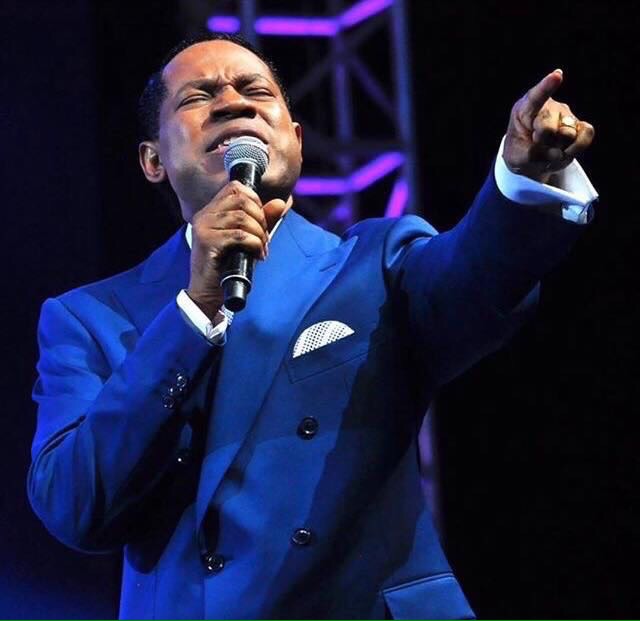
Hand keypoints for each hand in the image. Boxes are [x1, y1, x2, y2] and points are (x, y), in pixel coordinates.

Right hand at [187, 181, 285, 318]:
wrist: (207, 292)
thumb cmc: (227, 265)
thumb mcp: (247, 239)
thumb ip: (262, 219)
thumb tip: (280, 202)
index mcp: (211, 210)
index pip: (236, 187)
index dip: (255, 200)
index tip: (262, 221)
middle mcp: (205, 215)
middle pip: (241, 199)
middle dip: (261, 218)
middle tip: (263, 238)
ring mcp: (204, 227)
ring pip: (242, 217)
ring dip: (259, 234)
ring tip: (260, 249)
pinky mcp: (207, 242)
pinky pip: (239, 235)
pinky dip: (254, 244)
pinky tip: (256, 255)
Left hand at [503, 69, 594, 182]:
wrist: (532, 160)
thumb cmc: (521, 152)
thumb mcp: (516, 157)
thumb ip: (531, 154)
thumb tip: (557, 153)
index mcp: (525, 109)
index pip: (535, 97)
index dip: (546, 86)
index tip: (557, 75)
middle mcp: (548, 107)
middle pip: (548, 127)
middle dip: (542, 143)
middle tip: (535, 143)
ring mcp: (566, 115)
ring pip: (567, 134)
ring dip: (557, 148)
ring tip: (548, 147)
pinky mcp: (580, 125)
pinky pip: (586, 134)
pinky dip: (576, 148)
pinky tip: (564, 151)